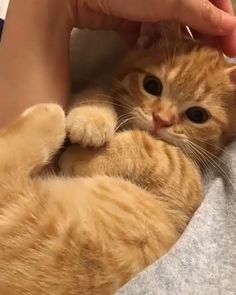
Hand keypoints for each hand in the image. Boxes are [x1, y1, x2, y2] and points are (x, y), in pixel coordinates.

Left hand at [70, 0, 235, 55]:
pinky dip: (152, 44)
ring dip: (174, 44)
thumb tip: (228, 25)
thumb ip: (201, 12)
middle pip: (194, 18)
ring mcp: (151, 7)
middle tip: (207, 62)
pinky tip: (149, 49)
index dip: (226, 27)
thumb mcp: (173, 0)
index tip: (230, 51)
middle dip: (199, 40)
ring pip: (172, 29)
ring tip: (177, 58)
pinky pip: (150, 35)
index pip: (216, 3)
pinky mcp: (133, 21)